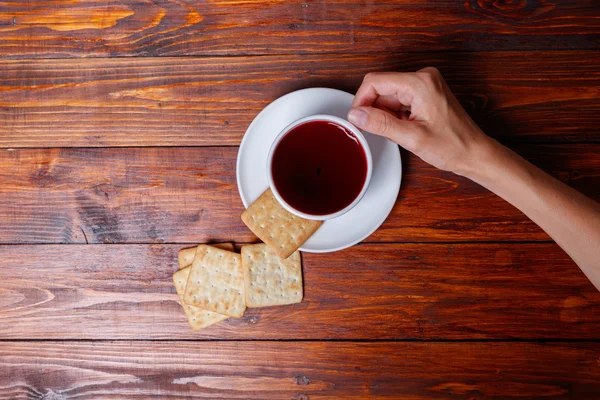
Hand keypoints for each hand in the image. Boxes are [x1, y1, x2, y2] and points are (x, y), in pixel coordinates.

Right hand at [348, 68, 491, 175]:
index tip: (357, 119)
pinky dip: (395, 114)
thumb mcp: (411, 137)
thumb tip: (356, 115)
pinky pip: (399, 99)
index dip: (361, 101)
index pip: (375, 81)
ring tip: (399, 132)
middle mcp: (423, 77)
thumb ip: (380, 124)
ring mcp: (425, 84)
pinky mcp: (425, 93)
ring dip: (386, 114)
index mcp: (420, 83)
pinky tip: (405, 128)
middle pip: (381, 87)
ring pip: (388, 95)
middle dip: (374, 110)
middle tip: (379, 131)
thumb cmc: (452, 146)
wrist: (473, 153)